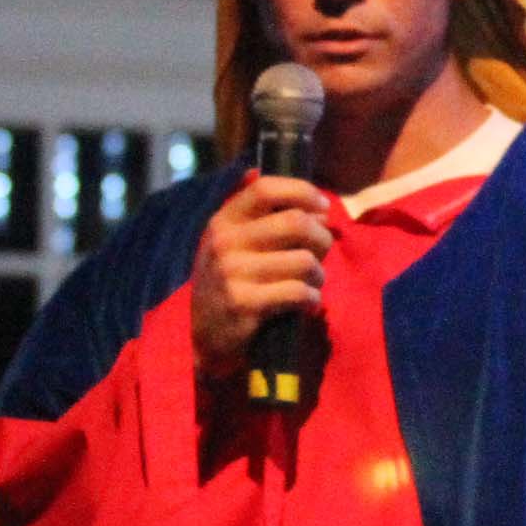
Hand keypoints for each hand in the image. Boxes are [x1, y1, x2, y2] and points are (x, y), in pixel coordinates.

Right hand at [190, 172, 332, 375]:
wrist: (203, 338)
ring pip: (304, 261)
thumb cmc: (228, 284)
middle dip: (321, 238)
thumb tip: (291, 187)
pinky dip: (312, 299)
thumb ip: (255, 214)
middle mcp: (225, 242)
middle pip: (296, 223)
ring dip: (318, 275)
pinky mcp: (243, 304)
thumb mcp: (229, 244)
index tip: (322, 206)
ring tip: (310, 283)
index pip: (265, 188)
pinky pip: (298, 293)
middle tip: (321, 253)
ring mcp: (232, 273)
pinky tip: (306, 304)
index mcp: (223, 221)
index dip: (302, 191)